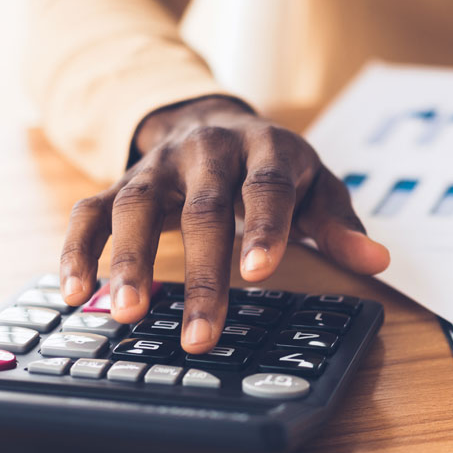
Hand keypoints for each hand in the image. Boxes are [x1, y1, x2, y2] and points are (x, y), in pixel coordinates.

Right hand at [58, 96, 389, 352]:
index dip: (263, 228)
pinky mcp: (120, 181)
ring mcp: (159, 166)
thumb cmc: (273, 167)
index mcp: (265, 150)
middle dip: (202, 274)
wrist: (213, 119)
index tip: (259, 272)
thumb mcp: (316, 186)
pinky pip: (90, 210)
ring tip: (127, 313)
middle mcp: (208, 151)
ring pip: (136, 206)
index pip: (265, 187)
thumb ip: (338, 224)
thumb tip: (377, 261)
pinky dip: (78, 248)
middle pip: (203, 209)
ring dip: (129, 260)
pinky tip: (75, 292)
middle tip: (199, 333)